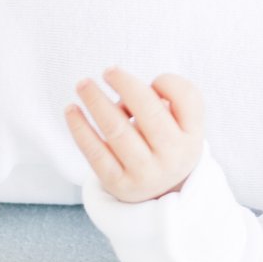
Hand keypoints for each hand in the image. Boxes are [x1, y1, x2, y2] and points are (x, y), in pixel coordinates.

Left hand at [65, 67, 205, 202]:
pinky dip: (80, 128)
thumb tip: (125, 92)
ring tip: (83, 84)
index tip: (152, 80)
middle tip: (107, 71)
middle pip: (149, 112)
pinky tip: (71, 110)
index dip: (168, 82)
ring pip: (118, 130)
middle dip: (126, 85)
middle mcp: (173, 156)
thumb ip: (168, 98)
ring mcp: (145, 173)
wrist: (159, 191)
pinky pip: (95, 152)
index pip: (186, 98)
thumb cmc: (166, 142)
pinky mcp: (119, 184)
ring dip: (96, 102)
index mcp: (191, 136)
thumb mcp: (181, 124)